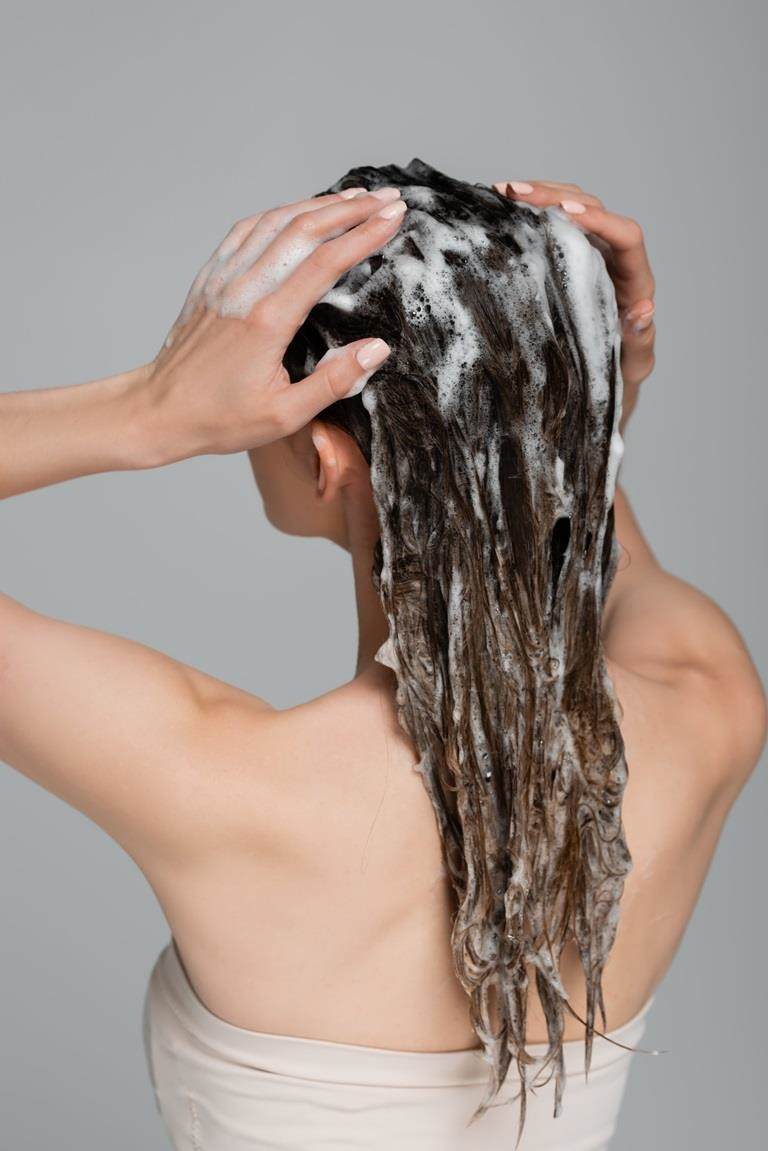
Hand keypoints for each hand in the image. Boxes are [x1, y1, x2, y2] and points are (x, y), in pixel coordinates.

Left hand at [136, 187, 407, 463]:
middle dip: (351, 209)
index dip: (364, 235)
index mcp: (267, 322)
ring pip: (275, 222)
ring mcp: (224, 280)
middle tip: (388, 198)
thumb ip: (334, 381)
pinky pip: (246, 231)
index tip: (394, 217)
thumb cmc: (221, 419)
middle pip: (304, 230)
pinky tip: (299, 209)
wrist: (160, 411)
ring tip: (355, 197)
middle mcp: (244, 291)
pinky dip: (279, 212)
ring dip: (318, 204)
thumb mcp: (285, 415)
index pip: (325, 263)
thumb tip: (377, 349)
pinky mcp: (210, 279)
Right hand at [493, 179, 654, 431]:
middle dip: (555, 196)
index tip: (567, 213)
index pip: (626, 236)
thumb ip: (640, 341)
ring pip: (571, 206)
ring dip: (539, 194)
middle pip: (593, 209)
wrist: (600, 376)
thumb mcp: (633, 365)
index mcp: (635, 280)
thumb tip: (644, 311)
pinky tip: (500, 206)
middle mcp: (614, 258)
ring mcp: (590, 252)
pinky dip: (529, 210)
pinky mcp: (567, 255)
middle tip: (515, 193)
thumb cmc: (619, 372)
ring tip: (502, 192)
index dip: (600, 220)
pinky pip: (553, 223)